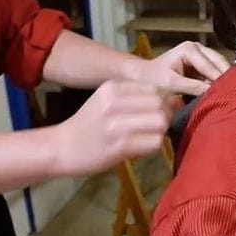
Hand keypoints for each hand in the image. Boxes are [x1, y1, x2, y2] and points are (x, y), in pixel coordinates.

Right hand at [53, 80, 179, 175]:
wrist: (61, 147)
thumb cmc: (87, 125)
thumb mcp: (106, 100)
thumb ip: (135, 97)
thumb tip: (174, 100)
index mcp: (113, 87)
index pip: (154, 88)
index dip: (162, 101)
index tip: (155, 112)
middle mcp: (115, 102)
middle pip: (160, 103)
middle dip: (165, 115)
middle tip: (155, 127)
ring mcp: (117, 125)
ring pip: (160, 122)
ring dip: (160, 131)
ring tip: (148, 137)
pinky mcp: (120, 146)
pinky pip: (154, 142)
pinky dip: (153, 146)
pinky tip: (141, 148)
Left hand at [131, 41, 230, 94]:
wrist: (142, 76)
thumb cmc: (152, 79)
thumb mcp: (171, 84)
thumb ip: (191, 86)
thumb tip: (211, 91)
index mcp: (190, 49)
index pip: (210, 66)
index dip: (219, 80)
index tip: (229, 94)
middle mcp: (198, 48)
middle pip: (220, 63)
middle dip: (225, 78)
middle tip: (234, 94)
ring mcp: (200, 55)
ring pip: (219, 67)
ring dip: (223, 80)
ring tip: (230, 95)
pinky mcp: (201, 64)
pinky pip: (214, 73)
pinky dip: (217, 82)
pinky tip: (220, 93)